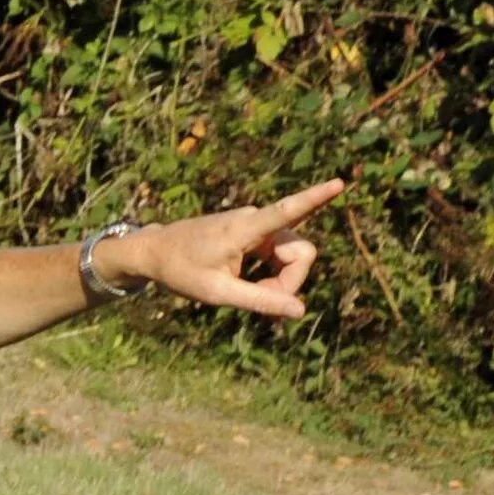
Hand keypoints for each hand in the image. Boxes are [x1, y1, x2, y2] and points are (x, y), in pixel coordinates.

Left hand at [104, 179, 344, 318]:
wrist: (154, 252)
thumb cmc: (180, 271)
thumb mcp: (218, 292)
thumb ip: (259, 301)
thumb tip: (299, 311)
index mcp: (244, 229)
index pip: (286, 211)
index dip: (315, 198)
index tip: (339, 183)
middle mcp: (255, 221)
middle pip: (300, 252)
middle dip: (289, 281)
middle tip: (262, 304)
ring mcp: (256, 227)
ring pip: (292, 257)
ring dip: (279, 282)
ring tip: (251, 297)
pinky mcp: (254, 235)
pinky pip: (279, 257)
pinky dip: (273, 277)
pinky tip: (258, 292)